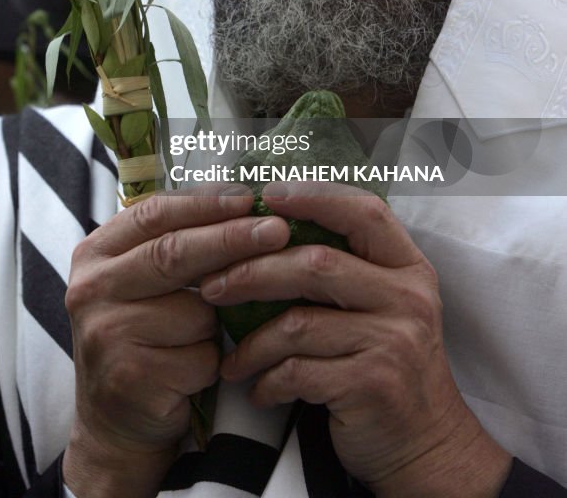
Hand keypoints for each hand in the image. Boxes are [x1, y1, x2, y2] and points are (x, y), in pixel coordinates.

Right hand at [62, 188, 289, 497]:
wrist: (114, 424)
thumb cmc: (143, 337)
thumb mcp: (143, 282)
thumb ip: (174, 245)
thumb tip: (245, 206)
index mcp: (95, 254)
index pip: (153, 213)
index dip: (204, 204)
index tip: (247, 197)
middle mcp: (90, 289)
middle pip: (174, 253)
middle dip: (232, 238)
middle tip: (278, 230)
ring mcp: (106, 334)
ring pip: (196, 310)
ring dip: (219, 322)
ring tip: (203, 336)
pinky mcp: (129, 377)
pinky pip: (200, 356)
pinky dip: (212, 361)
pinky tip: (191, 372)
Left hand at [200, 183, 511, 497]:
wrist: (427, 444)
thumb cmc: (387, 364)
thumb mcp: (383, 306)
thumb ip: (346, 269)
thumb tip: (268, 231)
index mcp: (408, 267)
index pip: (364, 211)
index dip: (313, 197)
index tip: (266, 196)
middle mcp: (408, 298)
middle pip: (316, 263)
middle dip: (253, 271)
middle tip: (213, 286)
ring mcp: (394, 341)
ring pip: (299, 322)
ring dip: (252, 342)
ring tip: (233, 357)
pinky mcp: (373, 385)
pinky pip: (299, 371)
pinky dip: (268, 381)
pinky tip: (258, 389)